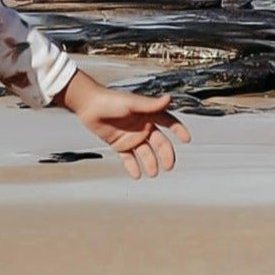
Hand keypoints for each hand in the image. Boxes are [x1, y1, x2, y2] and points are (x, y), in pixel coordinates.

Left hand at [55, 73, 191, 179]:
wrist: (87, 105)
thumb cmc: (110, 100)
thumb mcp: (131, 103)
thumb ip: (150, 105)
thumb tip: (169, 99)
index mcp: (148, 114)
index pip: (168, 122)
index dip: (178, 130)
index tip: (186, 139)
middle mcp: (142, 127)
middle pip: (159, 143)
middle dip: (165, 155)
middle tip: (169, 166)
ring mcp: (131, 137)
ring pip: (145, 153)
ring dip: (150, 163)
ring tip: (152, 173)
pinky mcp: (119, 145)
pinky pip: (128, 158)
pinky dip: (133, 167)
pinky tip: (137, 175)